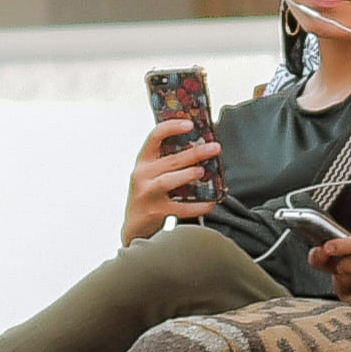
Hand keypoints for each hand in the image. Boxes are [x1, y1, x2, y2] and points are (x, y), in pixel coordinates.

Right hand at [122, 118, 222, 242]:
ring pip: (168, 181)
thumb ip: (168, 161)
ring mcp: (148, 195)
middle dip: (194, 153)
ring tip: (203, 171)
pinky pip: (181, 208)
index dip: (172, 127)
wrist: (136, 227)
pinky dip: (198, 206)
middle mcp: (142, 176)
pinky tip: (211, 202)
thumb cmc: (149, 195)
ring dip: (188, 175)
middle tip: (214, 148)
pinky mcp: (157, 213)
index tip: (190, 124)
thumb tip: (201, 146)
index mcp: (143, 162)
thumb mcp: (151, 174)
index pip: (155, 137)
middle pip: (170, 160)